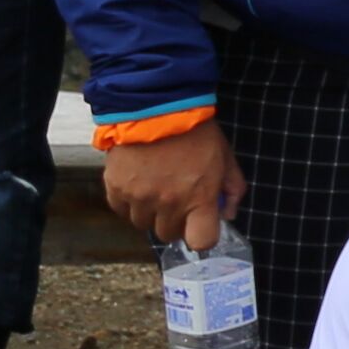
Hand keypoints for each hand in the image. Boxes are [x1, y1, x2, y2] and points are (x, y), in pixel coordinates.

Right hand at [101, 115, 245, 255]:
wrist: (156, 107)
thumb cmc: (196, 133)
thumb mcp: (226, 158)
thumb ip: (232, 189)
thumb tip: (228, 214)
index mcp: (199, 198)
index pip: (201, 241)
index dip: (201, 236)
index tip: (200, 224)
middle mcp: (167, 203)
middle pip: (168, 234)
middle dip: (175, 221)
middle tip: (177, 200)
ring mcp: (138, 197)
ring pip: (142, 223)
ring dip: (150, 212)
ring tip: (156, 187)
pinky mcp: (115, 187)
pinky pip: (120, 209)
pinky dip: (128, 202)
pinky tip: (137, 183)